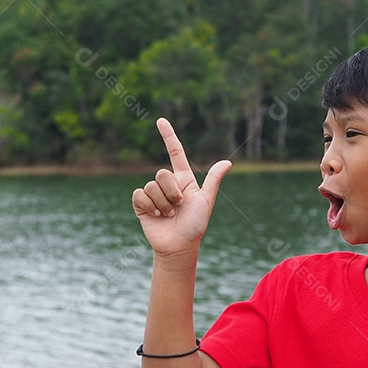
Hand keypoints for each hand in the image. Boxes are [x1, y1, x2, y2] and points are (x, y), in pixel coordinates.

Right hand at [132, 118, 230, 255]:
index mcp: (184, 179)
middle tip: (178, 207)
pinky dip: (149, 206)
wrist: (179, 246)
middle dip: (172, 192)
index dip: (168, 136)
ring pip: (152, 185)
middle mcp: (167, 184)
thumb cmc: (195, 225)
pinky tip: (155, 216)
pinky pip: (140, 194)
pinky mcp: (141, 204)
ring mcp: (153, 193)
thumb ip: (213, 181)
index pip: (175, 152)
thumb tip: (227, 162)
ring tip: (168, 215)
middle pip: (162, 173)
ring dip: (163, 203)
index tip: (160, 120)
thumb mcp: (206, 202)